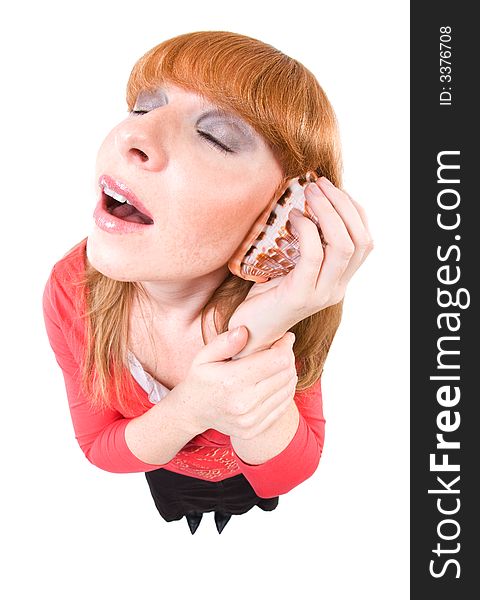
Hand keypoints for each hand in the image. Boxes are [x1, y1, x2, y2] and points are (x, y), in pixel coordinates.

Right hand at [176, 327, 297, 439]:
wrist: (192, 411)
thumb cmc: (201, 377)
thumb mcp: (204, 355)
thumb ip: (224, 342)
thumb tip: (245, 331)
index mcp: (231, 381)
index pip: (276, 360)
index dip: (284, 345)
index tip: (283, 337)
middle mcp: (243, 403)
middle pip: (286, 374)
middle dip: (288, 357)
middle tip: (282, 348)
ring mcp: (250, 419)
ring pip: (288, 389)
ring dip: (289, 373)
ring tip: (279, 363)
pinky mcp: (255, 429)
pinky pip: (283, 405)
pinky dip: (285, 390)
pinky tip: (277, 380)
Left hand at [228, 176, 373, 356]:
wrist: (248, 334)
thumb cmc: (264, 297)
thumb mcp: (291, 269)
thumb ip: (305, 248)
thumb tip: (304, 207)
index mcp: (339, 281)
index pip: (365, 242)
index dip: (354, 211)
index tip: (332, 189)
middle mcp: (337, 289)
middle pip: (360, 240)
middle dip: (342, 205)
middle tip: (319, 184)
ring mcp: (322, 294)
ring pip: (343, 246)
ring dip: (327, 212)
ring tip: (309, 193)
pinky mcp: (300, 296)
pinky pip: (313, 256)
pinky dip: (306, 230)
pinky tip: (293, 218)